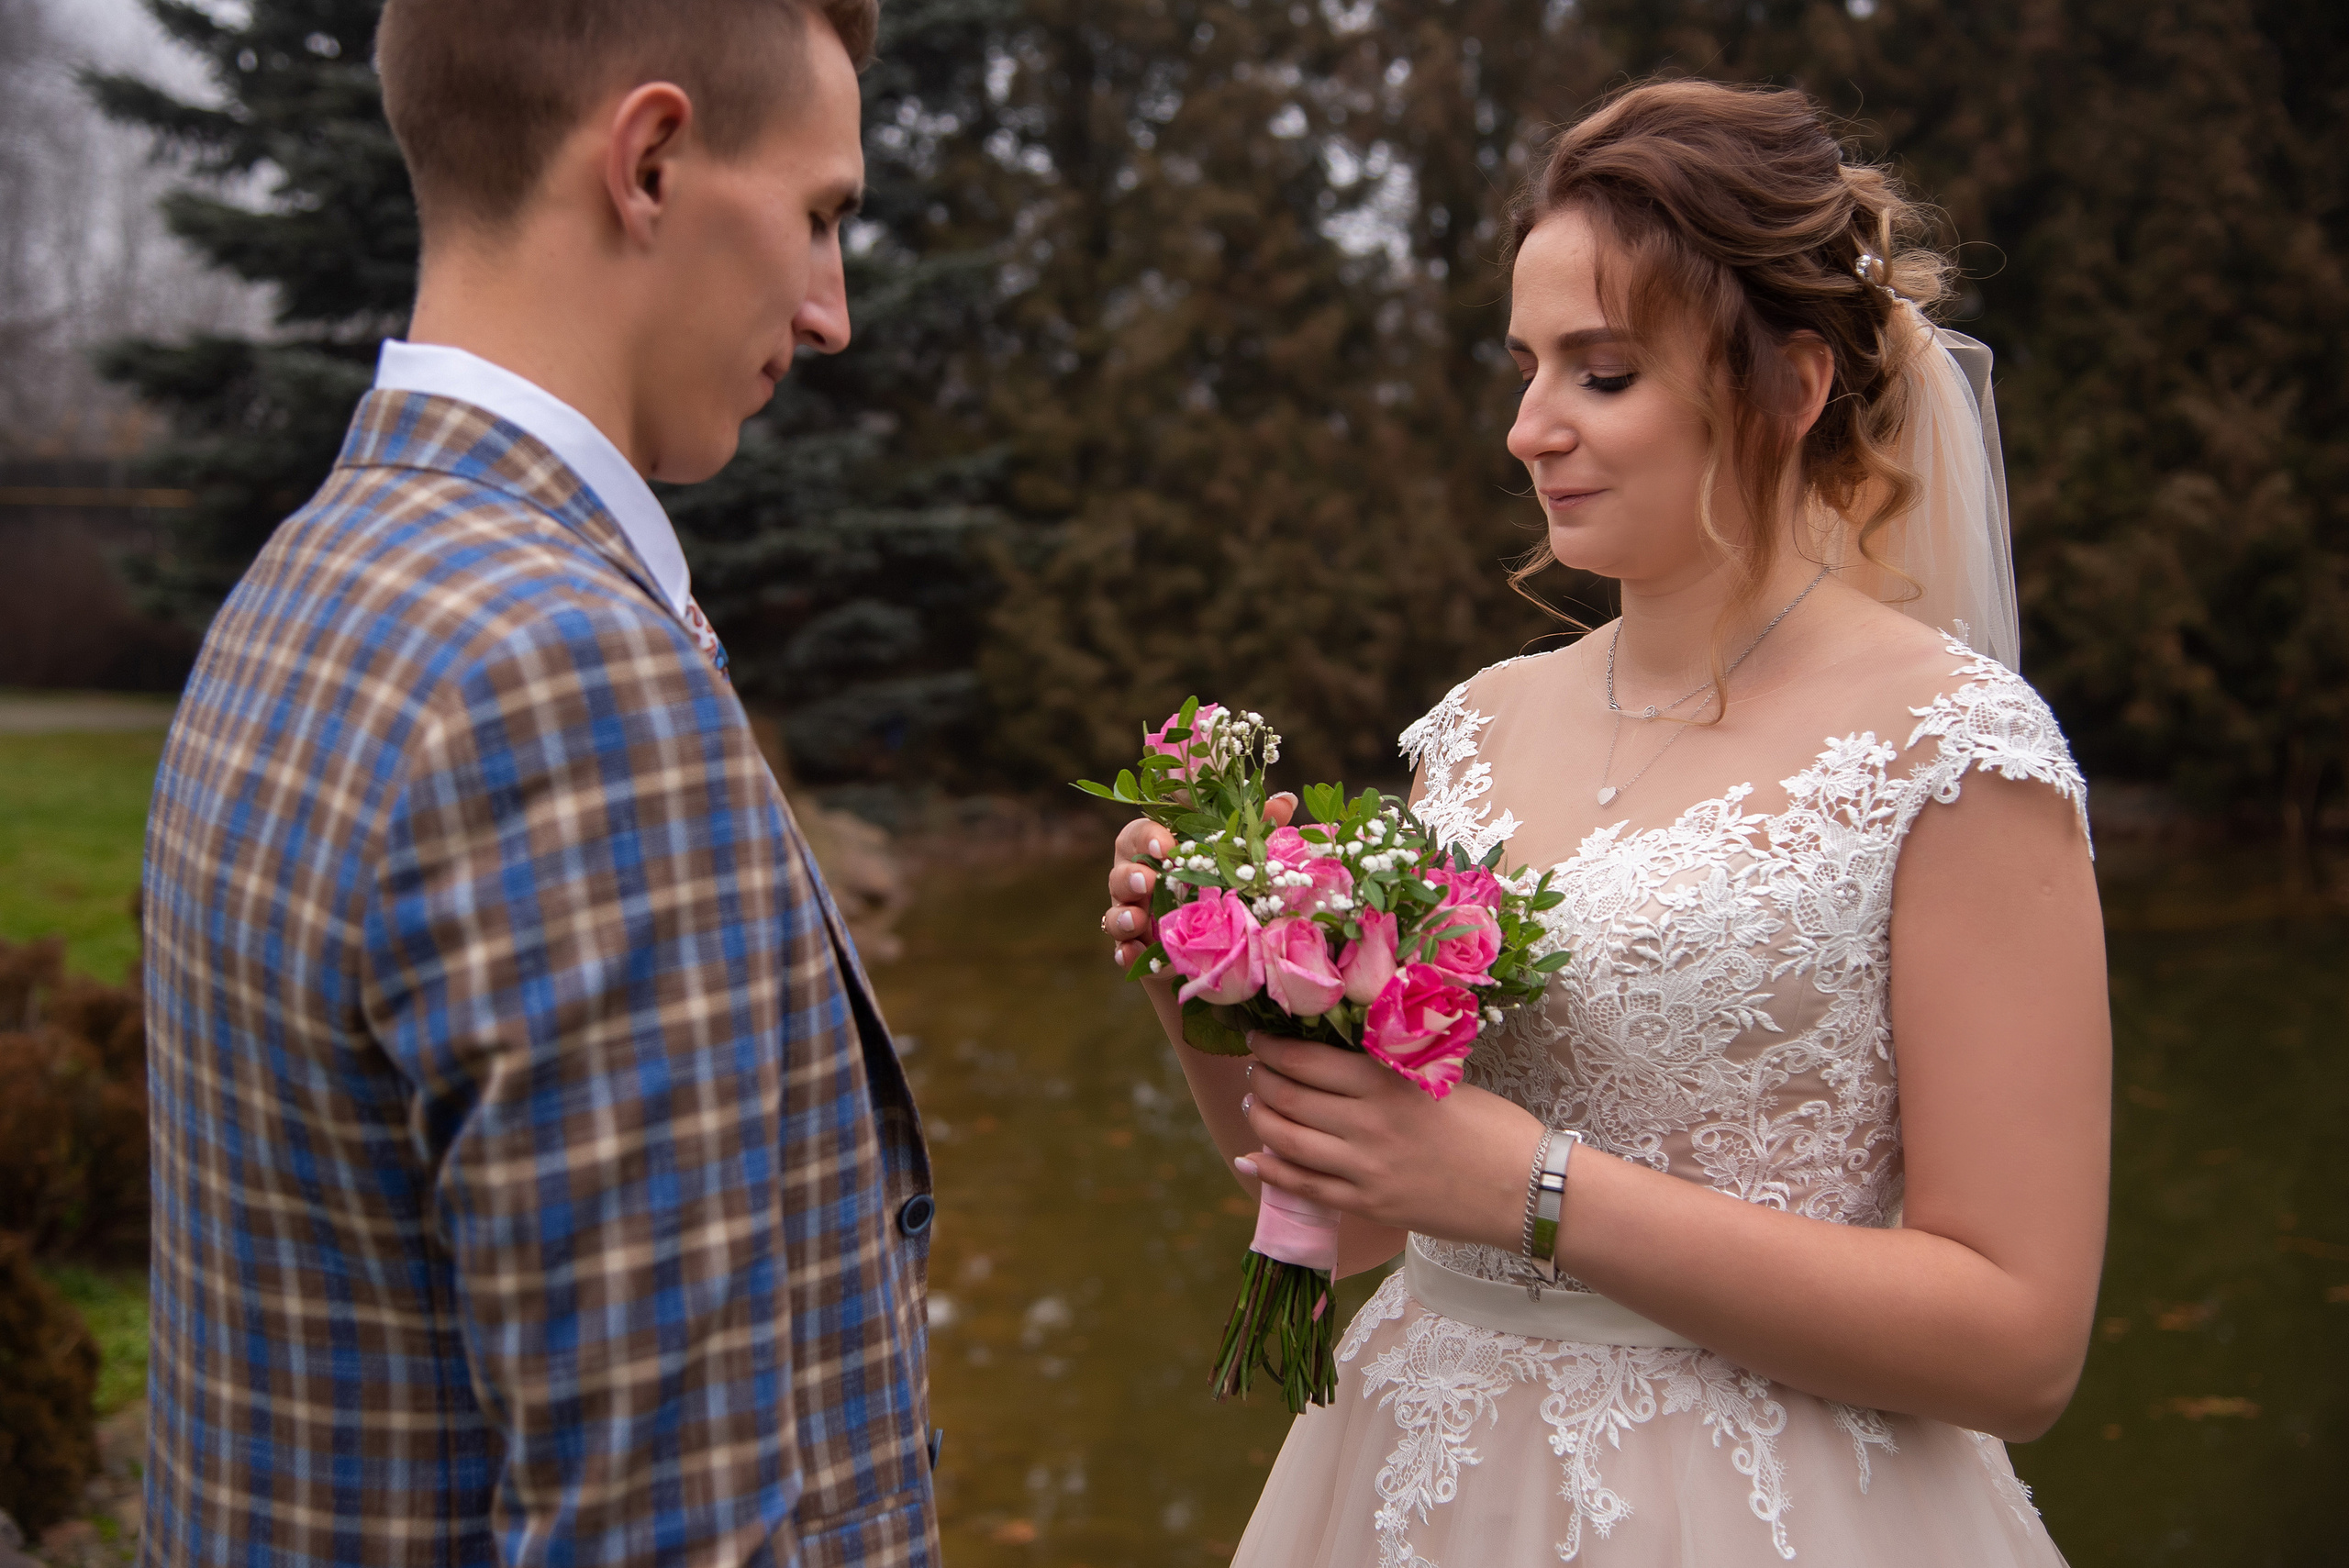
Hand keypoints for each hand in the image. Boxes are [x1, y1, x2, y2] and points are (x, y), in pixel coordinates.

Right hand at [1100, 791, 1296, 969]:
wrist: (1216, 949)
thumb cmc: (1221, 890)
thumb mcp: (1239, 863)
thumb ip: (1255, 833)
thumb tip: (1286, 801)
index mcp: (1159, 853)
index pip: (1141, 833)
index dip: (1147, 835)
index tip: (1166, 845)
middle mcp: (1139, 881)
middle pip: (1120, 868)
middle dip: (1129, 873)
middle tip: (1145, 880)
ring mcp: (1135, 916)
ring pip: (1114, 911)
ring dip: (1122, 914)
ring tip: (1137, 919)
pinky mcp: (1138, 950)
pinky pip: (1122, 950)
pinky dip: (1125, 952)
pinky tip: (1133, 954)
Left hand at [1238, 1031, 1544, 1250]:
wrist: (1529, 1191)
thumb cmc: (1495, 1129)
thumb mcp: (1441, 1082)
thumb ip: (1390, 1072)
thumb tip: (1344, 1058)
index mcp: (1388, 1084)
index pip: (1309, 1060)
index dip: (1273, 1048)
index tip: (1258, 1039)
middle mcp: (1368, 1124)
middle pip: (1290, 1097)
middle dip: (1262, 1080)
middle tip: (1254, 1070)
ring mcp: (1366, 1169)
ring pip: (1288, 1141)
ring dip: (1262, 1120)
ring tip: (1256, 1105)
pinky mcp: (1369, 1206)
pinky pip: (1306, 1188)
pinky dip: (1272, 1171)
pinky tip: (1252, 1158)